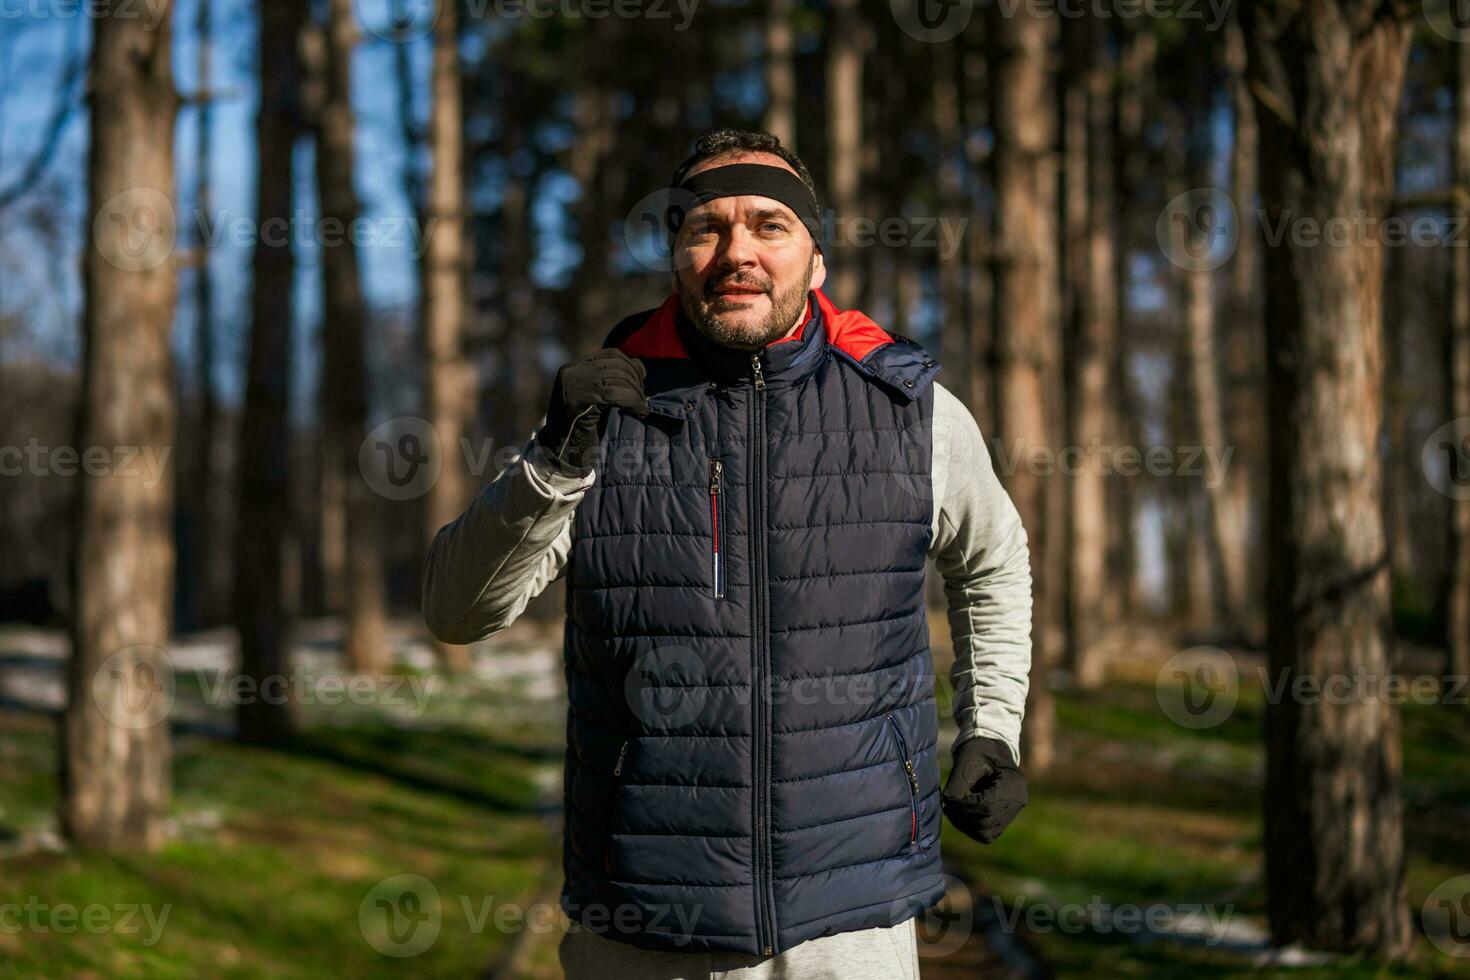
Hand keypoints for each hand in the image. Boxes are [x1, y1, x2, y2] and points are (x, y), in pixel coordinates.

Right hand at [533, 349, 649, 474]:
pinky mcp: (579, 401)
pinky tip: (640, 412)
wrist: (559, 454)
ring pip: (617, 379)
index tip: (641, 380)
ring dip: (636, 393)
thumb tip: (640, 365)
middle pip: (615, 365)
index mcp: (572, 370)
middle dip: (635, 380)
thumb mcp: (596, 400)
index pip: (609, 355)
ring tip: (641, 408)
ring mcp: (572, 386)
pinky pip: (615, 394)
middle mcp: (570, 374)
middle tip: (642, 398)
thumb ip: (612, 382)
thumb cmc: (582, 429)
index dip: (630, 365)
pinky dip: (633, 402)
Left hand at [940, 736, 1026, 844]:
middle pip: (987, 820)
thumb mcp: (967, 760)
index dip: (964, 806)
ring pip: (987, 833)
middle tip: (946, 807)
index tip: (947, 801)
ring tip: (952, 811)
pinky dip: (972, 829)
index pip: (987, 805)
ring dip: (965, 825)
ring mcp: (1013, 812)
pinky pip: (988, 834)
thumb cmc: (978, 751)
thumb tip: (948, 803)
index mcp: (1014, 782)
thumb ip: (958, 783)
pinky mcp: (1005, 819)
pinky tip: (960, 817)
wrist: (991, 750)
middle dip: (962, 817)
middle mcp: (1018, 800)